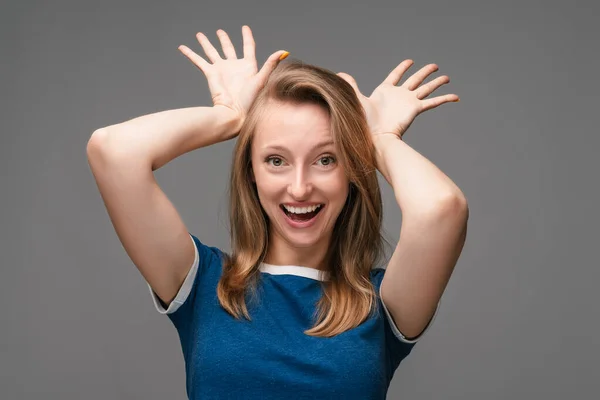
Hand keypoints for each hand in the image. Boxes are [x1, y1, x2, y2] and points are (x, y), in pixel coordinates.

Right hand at [178, 25, 287, 134]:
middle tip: (220, 32)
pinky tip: (183, 47)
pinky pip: (199, 61)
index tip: (244, 28)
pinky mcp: (211, 74)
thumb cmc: (250, 101)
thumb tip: (283, 52)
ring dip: (206, 43)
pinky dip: (190, 54)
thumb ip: (271, 64)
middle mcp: (234, 68)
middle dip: (224, 40)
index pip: (248, 47)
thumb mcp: (261, 80)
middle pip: (228, 48)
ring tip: (200, 34)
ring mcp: (222, 71)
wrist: (234, 114)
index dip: (247, 37)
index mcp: (248, 68)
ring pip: (212, 52)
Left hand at [337, 60, 458, 138]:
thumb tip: (338, 75)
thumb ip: (350, 86)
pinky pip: (433, 102)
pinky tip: (456, 97)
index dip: (402, 68)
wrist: (375, 137)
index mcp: (386, 92)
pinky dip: (445, 99)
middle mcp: (399, 96)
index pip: (396, 76)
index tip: (410, 61)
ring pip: (426, 88)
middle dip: (424, 72)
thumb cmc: (364, 122)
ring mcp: (408, 102)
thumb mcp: (357, 100)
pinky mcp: (415, 109)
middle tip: (434, 66)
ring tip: (446, 77)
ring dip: (436, 82)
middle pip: (415, 80)